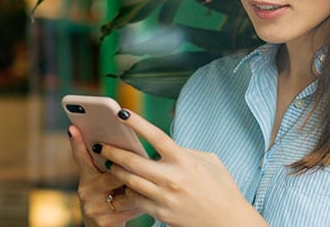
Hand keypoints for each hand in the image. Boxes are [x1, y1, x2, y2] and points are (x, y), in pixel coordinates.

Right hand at [68, 125, 143, 226]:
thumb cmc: (111, 197)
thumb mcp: (106, 180)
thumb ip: (111, 164)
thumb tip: (122, 144)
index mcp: (86, 177)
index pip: (81, 156)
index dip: (77, 142)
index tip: (73, 127)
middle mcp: (85, 191)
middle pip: (113, 174)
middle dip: (130, 170)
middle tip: (143, 164)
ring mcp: (93, 208)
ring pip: (124, 192)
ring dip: (139, 189)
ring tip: (149, 185)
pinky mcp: (103, 221)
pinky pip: (130, 208)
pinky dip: (141, 204)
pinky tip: (147, 201)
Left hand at [96, 110, 267, 226]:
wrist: (227, 221)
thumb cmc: (221, 188)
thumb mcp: (209, 161)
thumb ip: (185, 150)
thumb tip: (164, 145)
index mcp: (185, 161)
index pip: (156, 136)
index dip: (137, 122)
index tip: (121, 113)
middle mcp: (172, 178)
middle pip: (133, 161)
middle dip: (113, 151)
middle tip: (102, 145)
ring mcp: (164, 197)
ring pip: (129, 181)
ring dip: (116, 171)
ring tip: (110, 164)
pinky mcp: (160, 213)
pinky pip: (136, 199)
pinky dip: (128, 190)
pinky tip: (125, 184)